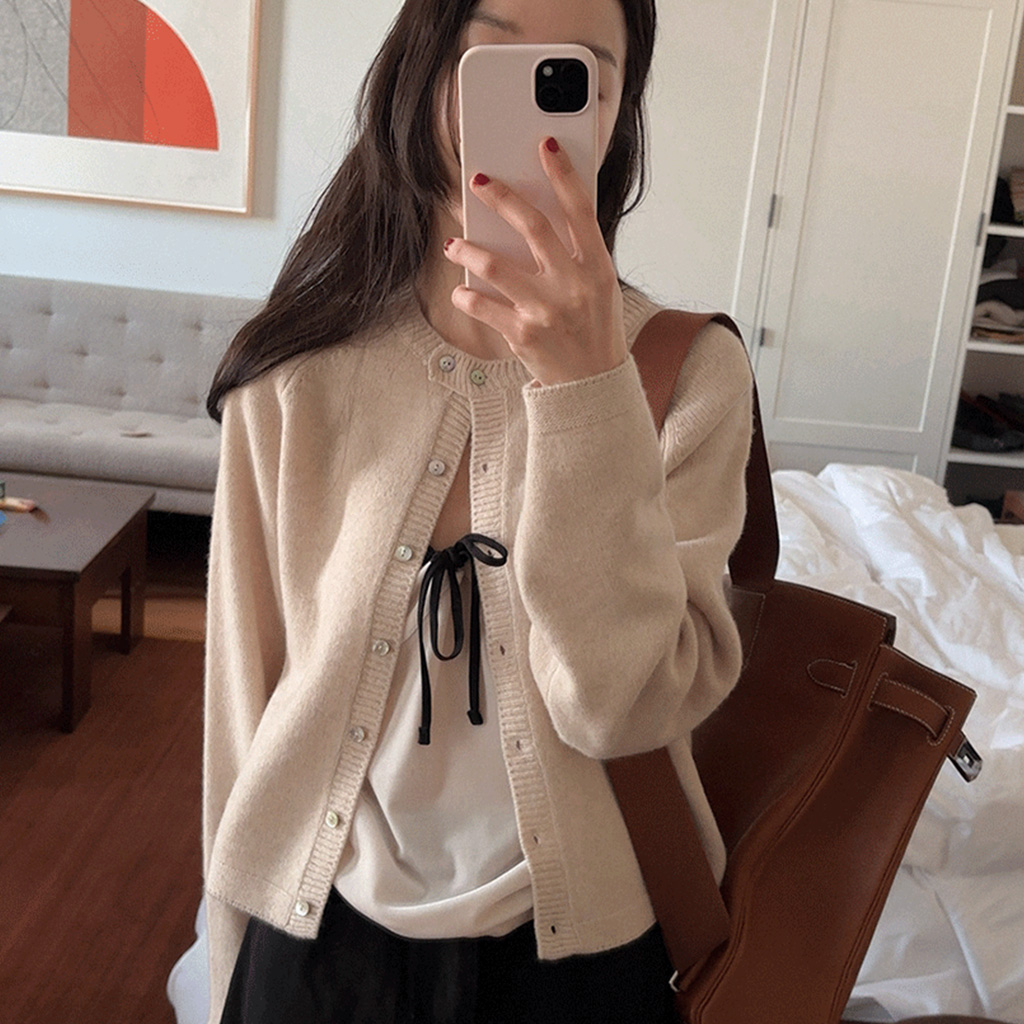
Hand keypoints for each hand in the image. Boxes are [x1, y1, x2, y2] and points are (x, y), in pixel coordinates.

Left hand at [444, 137, 626, 386]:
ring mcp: (546, 310)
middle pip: (533, 226)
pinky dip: (466, 296)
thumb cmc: (594, 329)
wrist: (592, 384)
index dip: (563, 174)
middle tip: (478, 182)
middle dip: (501, 198)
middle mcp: (573, 285)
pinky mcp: (523, 335)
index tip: (545, 144)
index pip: (580, 210)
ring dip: (468, 249)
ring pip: (495, 265)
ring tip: (455, 245)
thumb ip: (576, 254)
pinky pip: (482, 305)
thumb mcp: (599, 288)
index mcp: (597, 267)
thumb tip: (535, 215)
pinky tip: (460, 292)